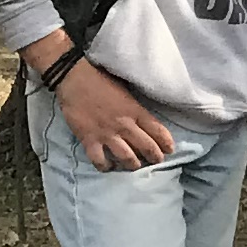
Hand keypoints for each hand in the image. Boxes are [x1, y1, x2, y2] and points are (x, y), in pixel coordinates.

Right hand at [54, 55, 173, 170]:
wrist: (76, 80)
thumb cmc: (102, 82)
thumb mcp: (127, 92)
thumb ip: (136, 109)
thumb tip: (145, 122)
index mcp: (135, 111)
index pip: (157, 130)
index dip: (166, 142)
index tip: (170, 150)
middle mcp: (124, 125)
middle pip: (146, 147)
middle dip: (155, 157)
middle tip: (156, 161)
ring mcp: (107, 134)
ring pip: (126, 157)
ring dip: (133, 165)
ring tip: (135, 166)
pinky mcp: (89, 140)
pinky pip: (99, 160)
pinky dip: (105, 166)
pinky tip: (108, 167)